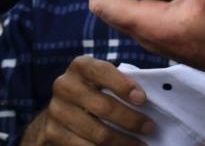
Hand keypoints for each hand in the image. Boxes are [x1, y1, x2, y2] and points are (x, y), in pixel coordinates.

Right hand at [22, 56, 153, 145]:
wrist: (60, 110)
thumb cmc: (93, 92)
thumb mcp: (103, 80)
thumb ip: (120, 82)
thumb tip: (152, 98)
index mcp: (80, 66)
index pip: (103, 72)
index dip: (123, 85)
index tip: (142, 99)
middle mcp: (65, 86)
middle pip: (103, 107)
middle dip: (131, 120)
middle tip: (149, 127)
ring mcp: (56, 111)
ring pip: (97, 133)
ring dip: (123, 142)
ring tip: (140, 144)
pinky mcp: (52, 133)